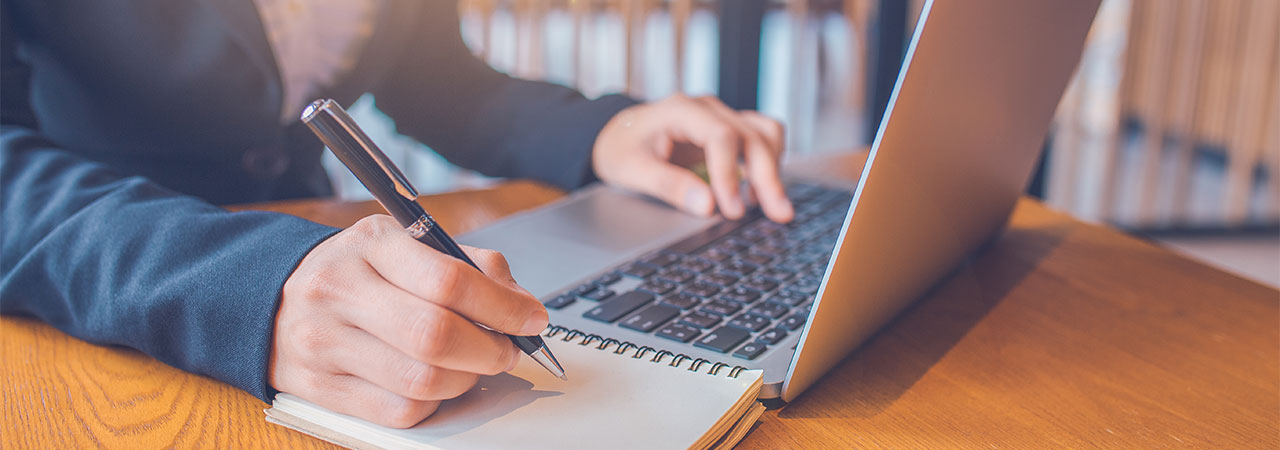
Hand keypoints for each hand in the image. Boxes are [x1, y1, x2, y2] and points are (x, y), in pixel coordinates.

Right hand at [268, 215, 547, 427]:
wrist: (271, 299)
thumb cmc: (355, 271)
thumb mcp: (403, 244)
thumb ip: (465, 264)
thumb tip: (519, 302)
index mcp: (371, 244)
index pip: (449, 280)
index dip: (503, 306)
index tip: (531, 318)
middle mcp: (341, 290)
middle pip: (436, 336)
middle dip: (490, 350)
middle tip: (507, 349)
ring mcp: (325, 342)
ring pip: (421, 381)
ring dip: (466, 380)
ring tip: (473, 365)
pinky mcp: (321, 388)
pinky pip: (398, 412)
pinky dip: (433, 404)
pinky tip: (436, 384)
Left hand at [591, 94, 793, 222]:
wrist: (617, 133)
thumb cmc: (621, 148)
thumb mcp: (631, 169)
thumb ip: (668, 186)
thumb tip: (708, 206)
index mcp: (681, 110)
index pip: (721, 136)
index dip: (730, 175)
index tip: (733, 210)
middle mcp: (708, 108)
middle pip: (752, 135)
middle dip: (768, 177)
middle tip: (778, 214)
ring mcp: (722, 116)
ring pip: (765, 133)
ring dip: (774, 168)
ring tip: (771, 206)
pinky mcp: (730, 130)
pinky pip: (763, 139)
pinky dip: (769, 162)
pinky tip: (759, 192)